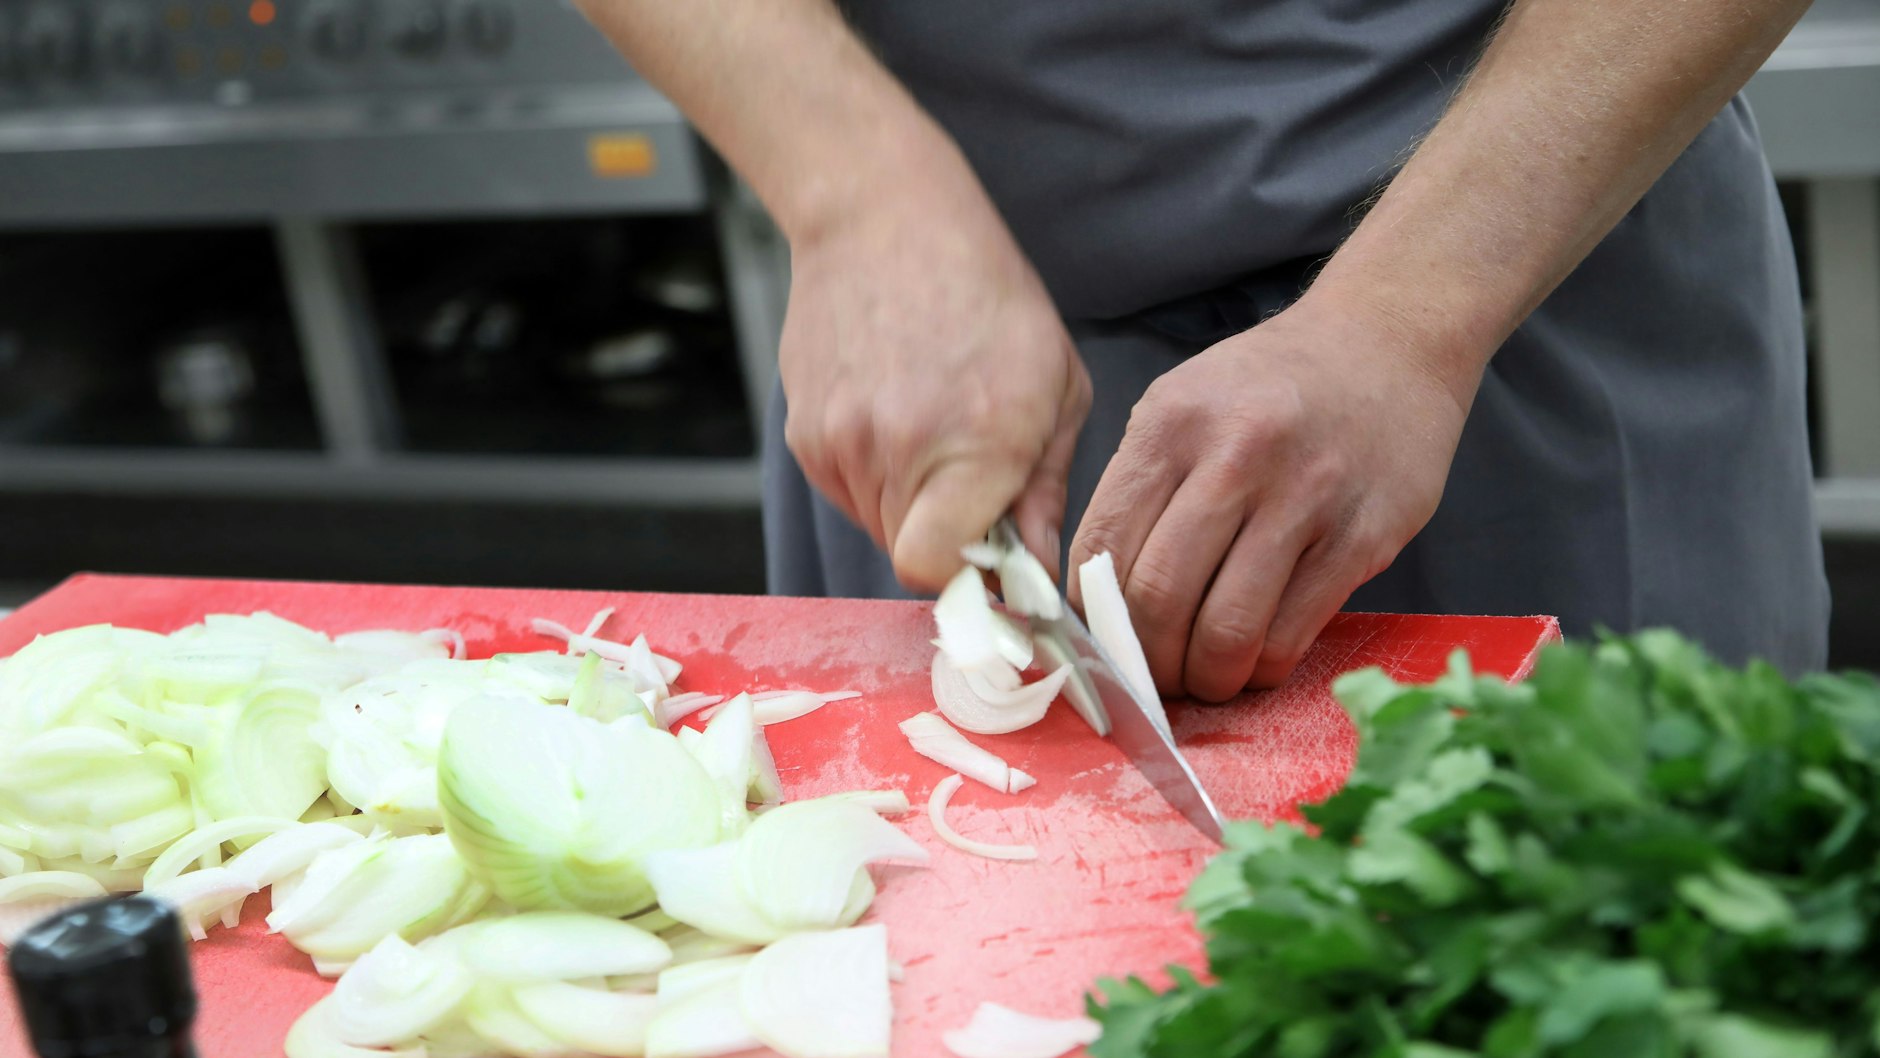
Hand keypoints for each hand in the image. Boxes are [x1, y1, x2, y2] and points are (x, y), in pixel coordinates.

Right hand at [779, 185, 1090, 592]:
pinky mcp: (802, 435)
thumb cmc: (984, 293)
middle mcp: (899, 451)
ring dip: (911, 503)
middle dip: (948, 537)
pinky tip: (895, 411)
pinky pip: (846, 491)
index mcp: (978, 443)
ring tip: (932, 428)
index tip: (991, 557)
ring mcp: (839, 444)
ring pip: (878, 526)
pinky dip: (874, 474)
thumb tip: (1039, 566)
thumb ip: (1047, 487)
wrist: (880, 219)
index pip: (938, 571)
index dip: (965, 579)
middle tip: (973, 480)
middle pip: (912, 557)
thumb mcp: (1056, 383)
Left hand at [1068, 292, 1477, 699]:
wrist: (1386, 344)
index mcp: (1171, 424)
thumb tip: (1094, 595)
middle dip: (1145, 662)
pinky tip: (1255, 661)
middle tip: (1150, 679)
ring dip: (1205, 679)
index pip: (1100, 547)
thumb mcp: (1182, 404)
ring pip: (1226, 630)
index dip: (1089, 616)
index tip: (1096, 645)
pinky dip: (1262, 668)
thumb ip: (1138, 488)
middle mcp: (1235, 456)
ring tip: (1203, 680)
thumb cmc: (1270, 385)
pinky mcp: (1361, 538)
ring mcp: (1304, 498)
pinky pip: (1291, 633)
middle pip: (1157, 598)